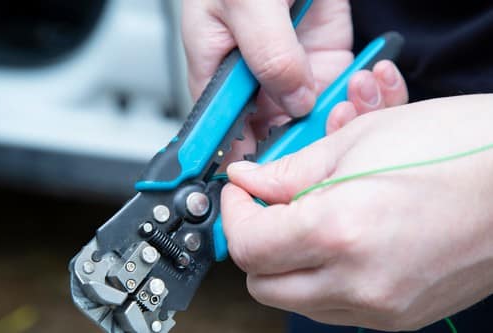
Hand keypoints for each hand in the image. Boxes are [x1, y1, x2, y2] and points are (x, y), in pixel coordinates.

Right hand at [182, 0, 407, 161]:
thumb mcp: (245, 5)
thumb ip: (268, 56)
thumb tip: (293, 100)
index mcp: (218, 74)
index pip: (227, 135)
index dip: (248, 162)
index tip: (272, 179)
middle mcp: (255, 81)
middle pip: (275, 134)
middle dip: (302, 145)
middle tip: (326, 141)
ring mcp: (292, 72)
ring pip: (313, 119)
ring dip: (336, 119)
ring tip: (351, 104)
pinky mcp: (324, 60)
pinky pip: (341, 91)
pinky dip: (358, 96)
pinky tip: (368, 85)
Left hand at [222, 94, 492, 330]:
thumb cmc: (454, 148)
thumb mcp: (356, 143)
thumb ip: (288, 171)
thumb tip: (249, 181)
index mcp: (339, 233)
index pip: (248, 246)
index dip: (233, 214)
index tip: (239, 191)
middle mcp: (358, 283)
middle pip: (263, 284)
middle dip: (254, 243)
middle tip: (265, 207)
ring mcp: (382, 308)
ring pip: (296, 299)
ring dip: (287, 261)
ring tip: (306, 218)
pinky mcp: (400, 316)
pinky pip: (335, 305)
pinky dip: (322, 275)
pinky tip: (339, 239)